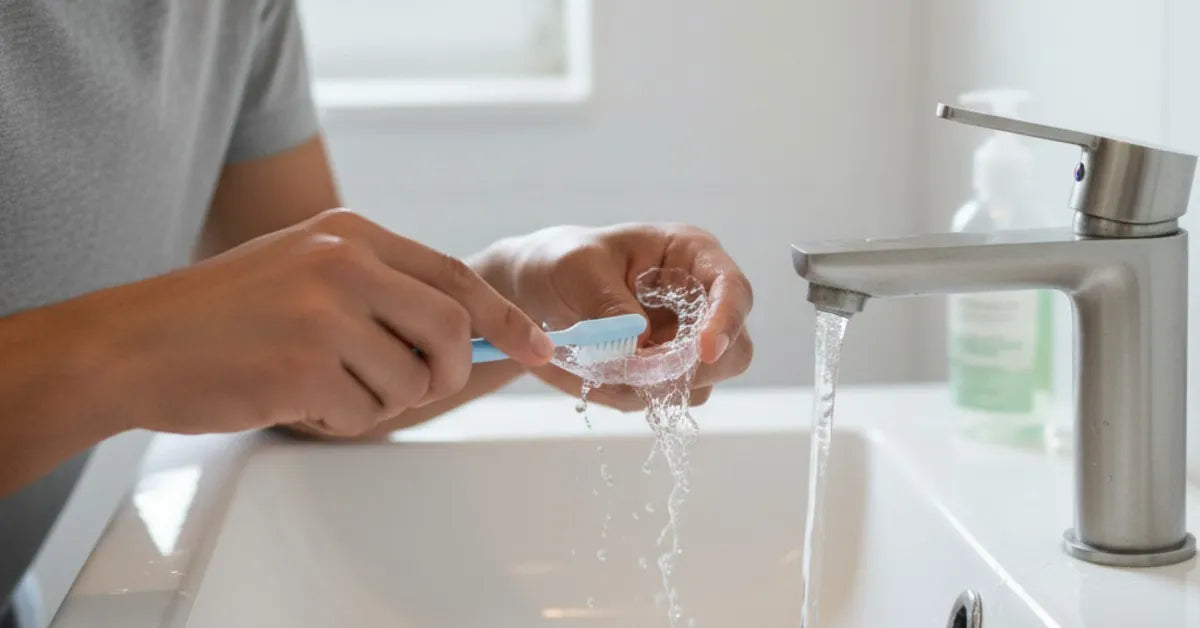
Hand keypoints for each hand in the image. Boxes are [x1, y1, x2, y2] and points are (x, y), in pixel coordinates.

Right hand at [68, 209, 553, 436]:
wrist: (132, 344)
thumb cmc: (222, 315)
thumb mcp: (306, 270)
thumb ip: (382, 290)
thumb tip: (468, 333)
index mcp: (351, 234)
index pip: (456, 276)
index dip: (503, 319)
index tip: (538, 348)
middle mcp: (345, 262)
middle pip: (449, 332)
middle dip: (442, 373)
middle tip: (403, 385)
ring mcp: (325, 313)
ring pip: (410, 383)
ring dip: (375, 401)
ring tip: (315, 382)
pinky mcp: (305, 366)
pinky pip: (365, 416)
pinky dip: (337, 420)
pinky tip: (290, 396)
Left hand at [477, 223, 753, 409]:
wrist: (535, 291)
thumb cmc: (561, 262)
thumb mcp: (577, 268)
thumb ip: (609, 301)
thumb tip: (641, 341)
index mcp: (691, 257)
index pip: (732, 290)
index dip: (726, 322)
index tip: (705, 351)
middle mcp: (699, 301)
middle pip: (735, 350)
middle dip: (693, 368)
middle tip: (641, 369)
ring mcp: (685, 342)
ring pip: (701, 383)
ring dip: (656, 385)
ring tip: (603, 363)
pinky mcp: (664, 373)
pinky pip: (664, 400)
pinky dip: (634, 395)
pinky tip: (600, 372)